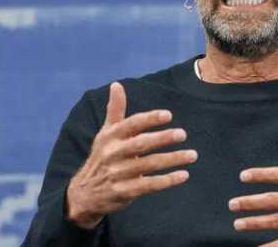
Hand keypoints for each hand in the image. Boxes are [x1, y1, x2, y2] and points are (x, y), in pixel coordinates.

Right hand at [66, 82, 197, 228]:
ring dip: (172, 159)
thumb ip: (115, 110)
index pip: (131, 124)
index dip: (150, 119)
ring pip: (149, 164)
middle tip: (183, 134)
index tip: (168, 115)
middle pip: (141, 144)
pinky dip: (167, 180)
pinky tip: (183, 175)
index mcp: (110, 136)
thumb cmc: (102, 157)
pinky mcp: (124, 192)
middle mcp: (113, 153)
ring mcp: (118, 174)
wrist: (84, 194)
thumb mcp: (105, 133)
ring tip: (192, 155)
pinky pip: (149, 185)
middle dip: (163, 138)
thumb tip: (116, 84)